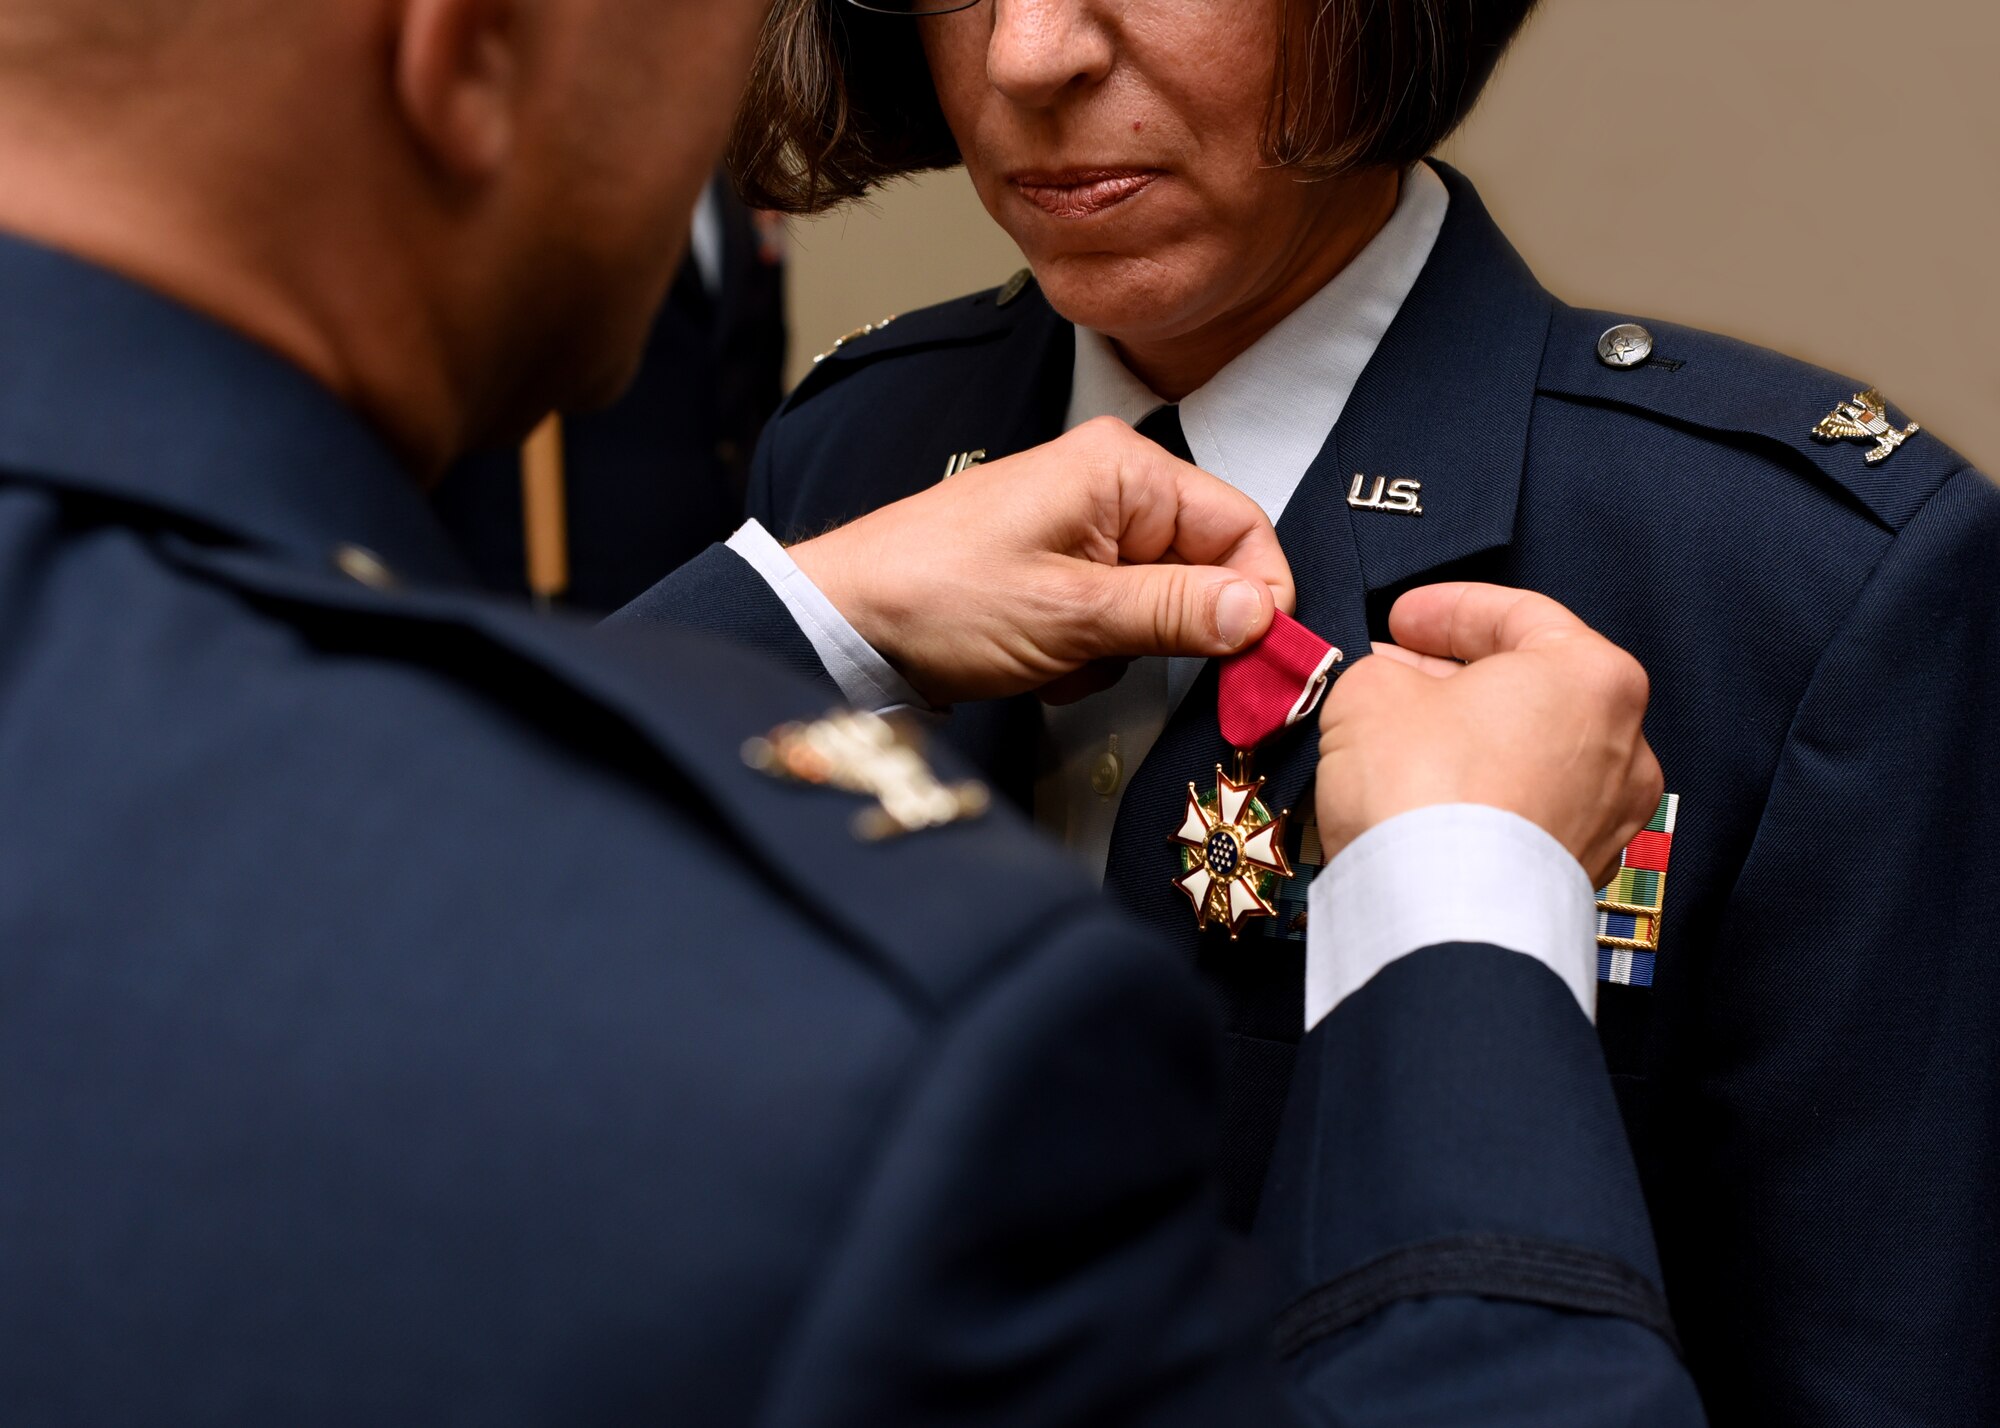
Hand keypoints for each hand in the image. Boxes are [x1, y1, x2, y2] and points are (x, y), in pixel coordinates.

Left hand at [789, 417, 1295, 704]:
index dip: (1260, 598)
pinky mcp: (1059, 572)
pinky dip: (1085, 653)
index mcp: (1122, 468)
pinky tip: (1035, 658)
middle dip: (1165, 631)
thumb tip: (1262, 615)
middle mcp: (1110, 487)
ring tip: (1054, 652)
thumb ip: (1177, 613)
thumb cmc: (933, 596)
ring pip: (1159, 608)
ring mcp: (1083, 530)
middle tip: (1114, 656)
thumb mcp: (1072, 615)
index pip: (1242, 527)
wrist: (842, 623)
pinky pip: (1114, 623)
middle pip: (1203, 571)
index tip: (1260, 662)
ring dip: (1116, 650)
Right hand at [1315, 583, 1663, 885]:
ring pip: (1532, 752)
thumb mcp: (1371, 689)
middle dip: (1453, 676)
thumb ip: (1384, 670)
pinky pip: (1528, 810)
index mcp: (1595, 675)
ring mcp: (1608, 817)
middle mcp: (1623, 745)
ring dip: (1469, 736)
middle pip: (1532, 687)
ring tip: (1400, 736)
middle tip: (1391, 672)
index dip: (1447, 609)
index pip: (1519, 614)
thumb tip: (1388, 686)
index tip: (1400, 617)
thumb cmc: (1422, 788)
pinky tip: (1426, 795)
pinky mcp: (1579, 872)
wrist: (1440, 917)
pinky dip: (1483, 792)